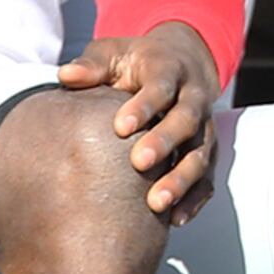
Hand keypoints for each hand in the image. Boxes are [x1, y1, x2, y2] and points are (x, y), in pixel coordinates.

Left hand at [56, 21, 220, 222]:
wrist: (182, 63)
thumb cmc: (136, 62)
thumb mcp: (113, 53)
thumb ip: (92, 65)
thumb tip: (66, 77)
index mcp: (170, 71)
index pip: (162, 88)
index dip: (145, 106)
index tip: (120, 127)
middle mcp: (194, 99)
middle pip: (187, 121)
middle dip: (166, 142)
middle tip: (139, 163)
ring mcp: (205, 128)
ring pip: (201, 154)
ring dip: (182, 179)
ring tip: (156, 202)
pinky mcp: (207, 151)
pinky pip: (208, 178)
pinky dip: (195, 199)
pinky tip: (175, 219)